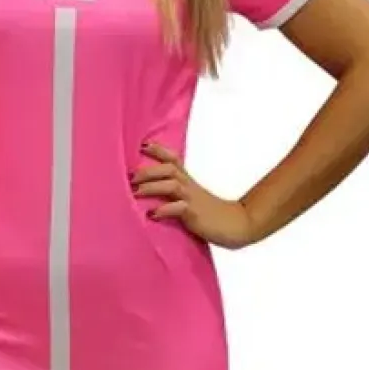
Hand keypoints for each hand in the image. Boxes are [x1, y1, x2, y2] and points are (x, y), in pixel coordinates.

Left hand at [132, 142, 256, 249]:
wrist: (239, 224)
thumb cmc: (214, 214)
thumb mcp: (194, 199)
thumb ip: (177, 194)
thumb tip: (154, 195)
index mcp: (189, 182)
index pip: (173, 159)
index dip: (158, 151)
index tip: (142, 145)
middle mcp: (189, 187)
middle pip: (168, 169)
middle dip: (148, 171)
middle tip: (130, 176)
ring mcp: (192, 200)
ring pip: (171, 185)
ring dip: (151, 187)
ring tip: (135, 192)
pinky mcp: (195, 215)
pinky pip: (177, 208)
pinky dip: (163, 210)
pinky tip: (151, 214)